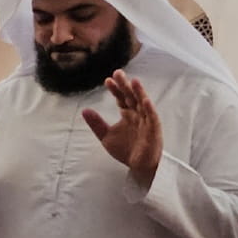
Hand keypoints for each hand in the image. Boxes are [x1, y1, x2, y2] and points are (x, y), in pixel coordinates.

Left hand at [82, 71, 162, 187]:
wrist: (137, 165)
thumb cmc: (125, 149)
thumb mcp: (106, 135)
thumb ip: (96, 123)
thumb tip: (84, 110)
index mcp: (127, 114)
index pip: (121, 98)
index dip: (115, 89)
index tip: (107, 80)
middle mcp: (137, 114)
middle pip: (131, 97)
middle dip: (125, 85)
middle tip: (118, 72)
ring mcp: (146, 121)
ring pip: (142, 103)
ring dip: (139, 93)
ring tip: (133, 81)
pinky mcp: (153, 130)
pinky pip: (152, 117)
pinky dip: (149, 109)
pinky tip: (144, 100)